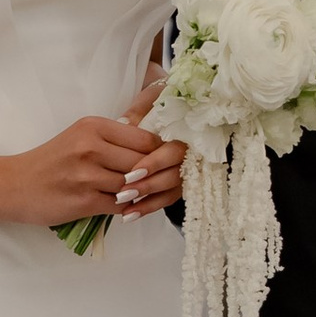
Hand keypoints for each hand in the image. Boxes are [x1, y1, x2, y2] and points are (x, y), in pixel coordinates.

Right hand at [0, 112, 178, 226]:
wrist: (13, 185)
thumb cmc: (50, 161)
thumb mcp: (79, 137)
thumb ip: (112, 139)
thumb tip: (153, 146)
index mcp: (93, 126)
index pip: (145, 138)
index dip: (158, 152)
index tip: (162, 162)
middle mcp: (91, 147)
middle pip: (143, 162)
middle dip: (152, 175)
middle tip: (158, 182)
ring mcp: (87, 175)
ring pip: (134, 185)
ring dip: (139, 193)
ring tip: (140, 195)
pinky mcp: (84, 201)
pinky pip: (121, 205)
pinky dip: (128, 208)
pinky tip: (126, 207)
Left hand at [124, 72, 188, 211]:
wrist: (174, 113)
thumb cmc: (161, 103)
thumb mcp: (150, 101)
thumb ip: (138, 111)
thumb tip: (125, 124)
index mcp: (187, 130)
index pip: (174, 151)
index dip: (154, 163)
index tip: (133, 172)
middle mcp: (191, 151)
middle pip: (175, 174)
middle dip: (149, 184)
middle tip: (124, 192)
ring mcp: (187, 169)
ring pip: (172, 189)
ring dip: (148, 200)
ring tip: (124, 207)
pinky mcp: (180, 183)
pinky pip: (167, 199)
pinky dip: (149, 207)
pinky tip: (129, 215)